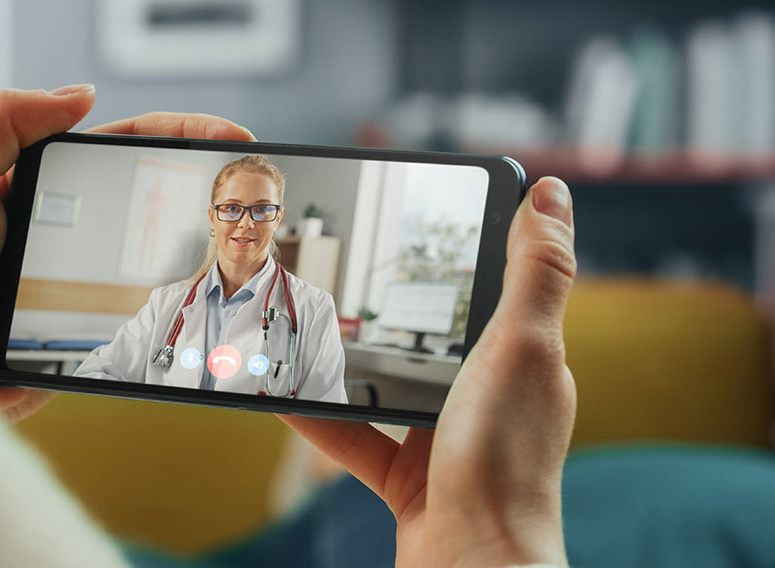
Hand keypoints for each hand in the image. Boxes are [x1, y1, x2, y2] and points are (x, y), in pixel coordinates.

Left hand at [0, 85, 254, 422]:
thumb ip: (6, 124)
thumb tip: (82, 94)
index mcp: (37, 183)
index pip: (122, 142)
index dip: (178, 131)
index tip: (229, 134)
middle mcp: (67, 224)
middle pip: (152, 186)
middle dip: (208, 175)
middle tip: (257, 178)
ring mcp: (84, 273)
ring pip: (159, 242)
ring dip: (206, 232)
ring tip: (253, 228)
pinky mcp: (91, 323)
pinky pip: (148, 299)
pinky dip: (186, 289)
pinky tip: (216, 284)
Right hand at [281, 177, 576, 566]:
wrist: (474, 567)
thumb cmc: (505, 463)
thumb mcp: (521, 348)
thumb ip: (535, 272)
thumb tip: (550, 192)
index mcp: (524, 360)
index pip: (495, 287)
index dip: (463, 249)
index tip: (424, 216)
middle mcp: (487, 397)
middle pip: (431, 335)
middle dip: (390, 307)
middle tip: (343, 270)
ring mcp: (445, 440)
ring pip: (385, 386)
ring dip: (345, 362)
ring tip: (301, 327)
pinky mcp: (407, 478)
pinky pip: (353, 438)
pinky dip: (317, 419)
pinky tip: (282, 396)